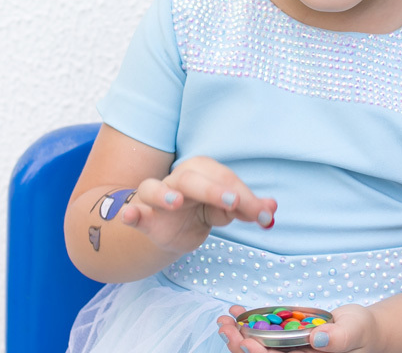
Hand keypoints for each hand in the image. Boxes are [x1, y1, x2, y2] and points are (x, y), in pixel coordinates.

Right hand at [118, 156, 276, 255]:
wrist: (168, 229)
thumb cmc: (200, 211)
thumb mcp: (224, 210)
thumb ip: (247, 209)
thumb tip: (272, 208)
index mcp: (201, 171)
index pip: (224, 180)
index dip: (245, 197)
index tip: (264, 215)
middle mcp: (177, 179)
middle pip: (193, 179)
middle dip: (214, 190)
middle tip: (234, 204)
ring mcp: (156, 197)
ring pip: (155, 188)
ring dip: (165, 194)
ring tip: (175, 202)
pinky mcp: (141, 216)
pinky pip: (132, 212)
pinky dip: (130, 213)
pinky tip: (130, 216)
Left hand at [216, 304, 379, 352]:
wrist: (363, 330)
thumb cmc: (363, 332)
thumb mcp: (355, 331)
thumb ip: (339, 338)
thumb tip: (318, 340)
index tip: (246, 341)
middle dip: (240, 344)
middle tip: (225, 326)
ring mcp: (289, 352)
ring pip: (258, 348)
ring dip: (238, 335)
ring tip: (224, 319)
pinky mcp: (286, 341)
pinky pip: (263, 334)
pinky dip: (249, 323)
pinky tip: (236, 311)